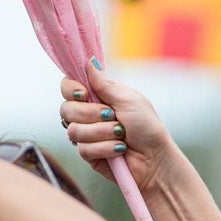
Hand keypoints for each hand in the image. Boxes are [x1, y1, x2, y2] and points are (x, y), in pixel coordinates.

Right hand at [58, 66, 178, 189]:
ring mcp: (87, 135)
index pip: (68, 87)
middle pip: (66, 109)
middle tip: (112, 115)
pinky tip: (119, 150)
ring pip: (73, 131)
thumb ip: (104, 84)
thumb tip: (89, 61)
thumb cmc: (147, 127)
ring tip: (121, 135)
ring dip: (101, 132)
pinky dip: (105, 148)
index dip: (71, 89)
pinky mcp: (88, 154)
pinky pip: (83, 149)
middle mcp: (88, 114)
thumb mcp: (128, 100)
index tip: (84, 94)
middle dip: (90, 113)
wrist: (155, 159)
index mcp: (97, 97)